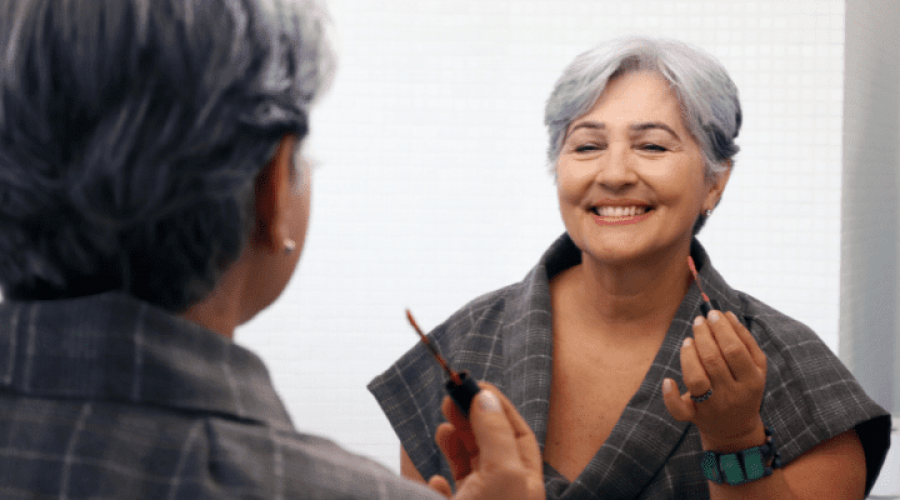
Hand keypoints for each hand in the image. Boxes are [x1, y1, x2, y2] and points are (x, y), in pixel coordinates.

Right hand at [425, 382, 544, 499]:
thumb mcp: (502, 473)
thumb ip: (495, 433)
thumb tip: (485, 396)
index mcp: (526, 483)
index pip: (519, 435)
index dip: (499, 407)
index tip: (477, 386)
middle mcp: (505, 492)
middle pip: (490, 446)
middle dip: (472, 418)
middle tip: (451, 398)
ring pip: (468, 467)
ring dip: (455, 443)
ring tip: (443, 428)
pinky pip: (448, 493)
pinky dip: (440, 481)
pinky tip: (436, 478)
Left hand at [662, 310, 767, 450]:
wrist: (736, 429)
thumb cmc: (744, 388)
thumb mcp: (756, 367)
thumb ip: (745, 340)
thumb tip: (727, 315)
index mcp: (752, 382)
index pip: (734, 350)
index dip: (721, 329)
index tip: (712, 314)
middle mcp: (732, 396)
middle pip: (713, 361)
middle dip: (703, 335)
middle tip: (698, 321)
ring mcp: (712, 408)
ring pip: (695, 379)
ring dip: (688, 354)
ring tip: (689, 340)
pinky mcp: (694, 417)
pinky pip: (679, 410)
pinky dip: (670, 395)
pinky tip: (668, 380)